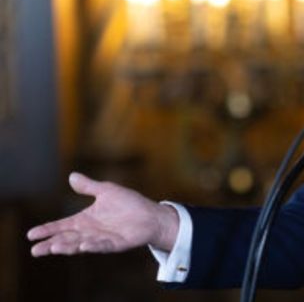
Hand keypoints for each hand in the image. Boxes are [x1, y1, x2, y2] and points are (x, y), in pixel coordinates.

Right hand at [27, 172, 179, 255]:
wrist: (151, 215)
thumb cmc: (129, 204)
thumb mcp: (106, 191)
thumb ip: (89, 186)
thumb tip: (71, 175)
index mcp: (85, 220)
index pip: (61, 226)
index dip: (47, 230)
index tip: (31, 234)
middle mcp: (90, 232)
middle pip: (67, 239)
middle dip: (51, 244)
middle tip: (35, 250)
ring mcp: (102, 239)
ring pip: (81, 244)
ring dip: (68, 246)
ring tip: (54, 248)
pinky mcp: (117, 243)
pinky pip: (103, 246)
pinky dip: (94, 246)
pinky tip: (84, 247)